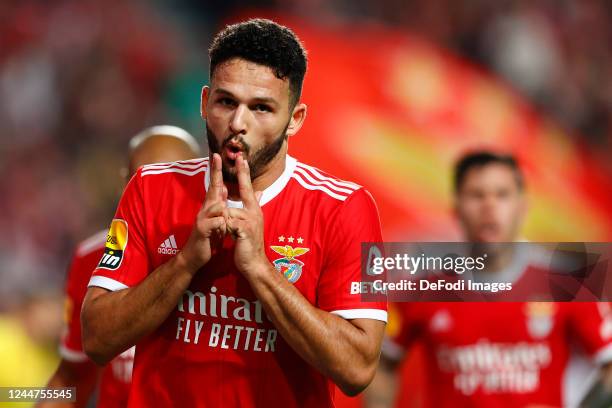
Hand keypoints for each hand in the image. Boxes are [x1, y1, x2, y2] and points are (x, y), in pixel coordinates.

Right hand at [178, 153, 227, 271]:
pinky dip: (220, 225)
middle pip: (212, 187)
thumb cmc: (209, 237)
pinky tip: (220, 231)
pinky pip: (215, 222)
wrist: (196, 256)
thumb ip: (225, 205)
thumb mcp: (219, 220)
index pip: (216, 185)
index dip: (216, 170)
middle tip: (218, 156)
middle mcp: (205, 208)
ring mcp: (202, 218)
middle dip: (215, 172)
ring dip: (224, 211)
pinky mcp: (202, 229)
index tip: (218, 155)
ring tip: (223, 224)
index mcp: (212, 206)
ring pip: (217, 205)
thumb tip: (228, 190)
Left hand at [226, 154, 266, 275]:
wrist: (254, 263)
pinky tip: (230, 236)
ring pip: (231, 210)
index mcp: (253, 209)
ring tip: (232, 234)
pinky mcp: (245, 230)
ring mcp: (250, 220)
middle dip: (243, 173)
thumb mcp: (251, 223)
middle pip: (246, 190)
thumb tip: (259, 191)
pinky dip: (225, 228)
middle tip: (239, 157)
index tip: (241, 158)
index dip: (245, 172)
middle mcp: (254, 212)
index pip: (248, 187)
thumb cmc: (249, 243)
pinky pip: (229, 222)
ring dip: (225, 221)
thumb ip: (254, 206)